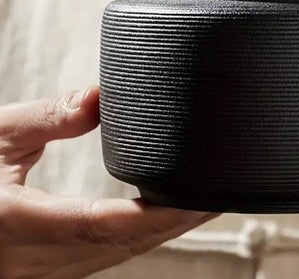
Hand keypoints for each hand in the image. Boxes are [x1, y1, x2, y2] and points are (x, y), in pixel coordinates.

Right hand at [0, 87, 215, 278]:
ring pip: (115, 258)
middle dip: (176, 225)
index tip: (197, 199)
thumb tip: (102, 95)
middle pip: (119, 247)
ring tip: (203, 203)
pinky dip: (138, 239)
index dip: (153, 217)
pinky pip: (101, 259)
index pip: (97, 226)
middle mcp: (27, 261)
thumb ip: (48, 118)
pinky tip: (161, 220)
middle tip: (220, 194)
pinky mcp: (43, 270)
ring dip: (163, 234)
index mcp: (11, 225)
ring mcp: (37, 272)